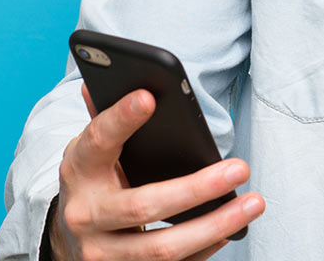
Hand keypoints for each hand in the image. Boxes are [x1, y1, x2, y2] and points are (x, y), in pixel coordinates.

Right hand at [51, 84, 263, 260]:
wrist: (70, 239)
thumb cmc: (94, 181)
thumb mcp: (92, 150)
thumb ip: (106, 119)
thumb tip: (113, 79)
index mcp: (78, 171)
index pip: (98, 141)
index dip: (121, 119)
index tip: (149, 97)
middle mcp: (85, 215)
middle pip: (144, 206)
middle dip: (197, 188)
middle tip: (239, 168)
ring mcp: (103, 253)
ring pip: (163, 248)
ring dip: (215, 226)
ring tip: (252, 203)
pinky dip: (205, 248)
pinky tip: (232, 229)